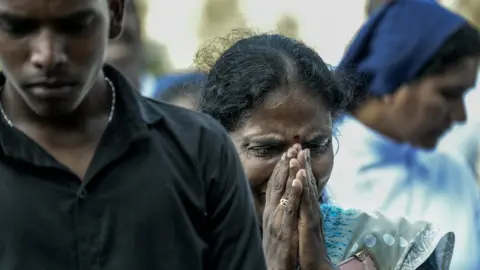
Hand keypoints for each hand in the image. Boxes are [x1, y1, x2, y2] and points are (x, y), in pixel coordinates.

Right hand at [262, 145, 303, 269]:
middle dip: (285, 163)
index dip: (281, 167)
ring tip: (294, 156)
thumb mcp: (276, 225)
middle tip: (293, 146)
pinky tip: (297, 180)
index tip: (288, 151)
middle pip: (277, 183)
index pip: (275, 183)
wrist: (274, 267)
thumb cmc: (278, 248)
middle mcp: (271, 211)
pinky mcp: (284, 228)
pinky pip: (289, 208)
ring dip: (288, 173)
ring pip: (282, 191)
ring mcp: (276, 219)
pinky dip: (293, 193)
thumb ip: (278, 210)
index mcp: (271, 210)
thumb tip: (282, 197)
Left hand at [297, 149, 333, 269]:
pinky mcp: (310, 223)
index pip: (305, 185)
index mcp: (309, 209)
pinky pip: (306, 204)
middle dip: (304, 164)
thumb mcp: (304, 225)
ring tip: (299, 156)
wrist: (317, 264)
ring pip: (307, 190)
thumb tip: (300, 200)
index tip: (299, 153)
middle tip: (300, 146)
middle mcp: (312, 209)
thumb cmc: (309, 246)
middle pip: (308, 183)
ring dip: (303, 172)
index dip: (302, 169)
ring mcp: (312, 215)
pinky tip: (301, 178)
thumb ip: (302, 212)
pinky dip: (304, 189)